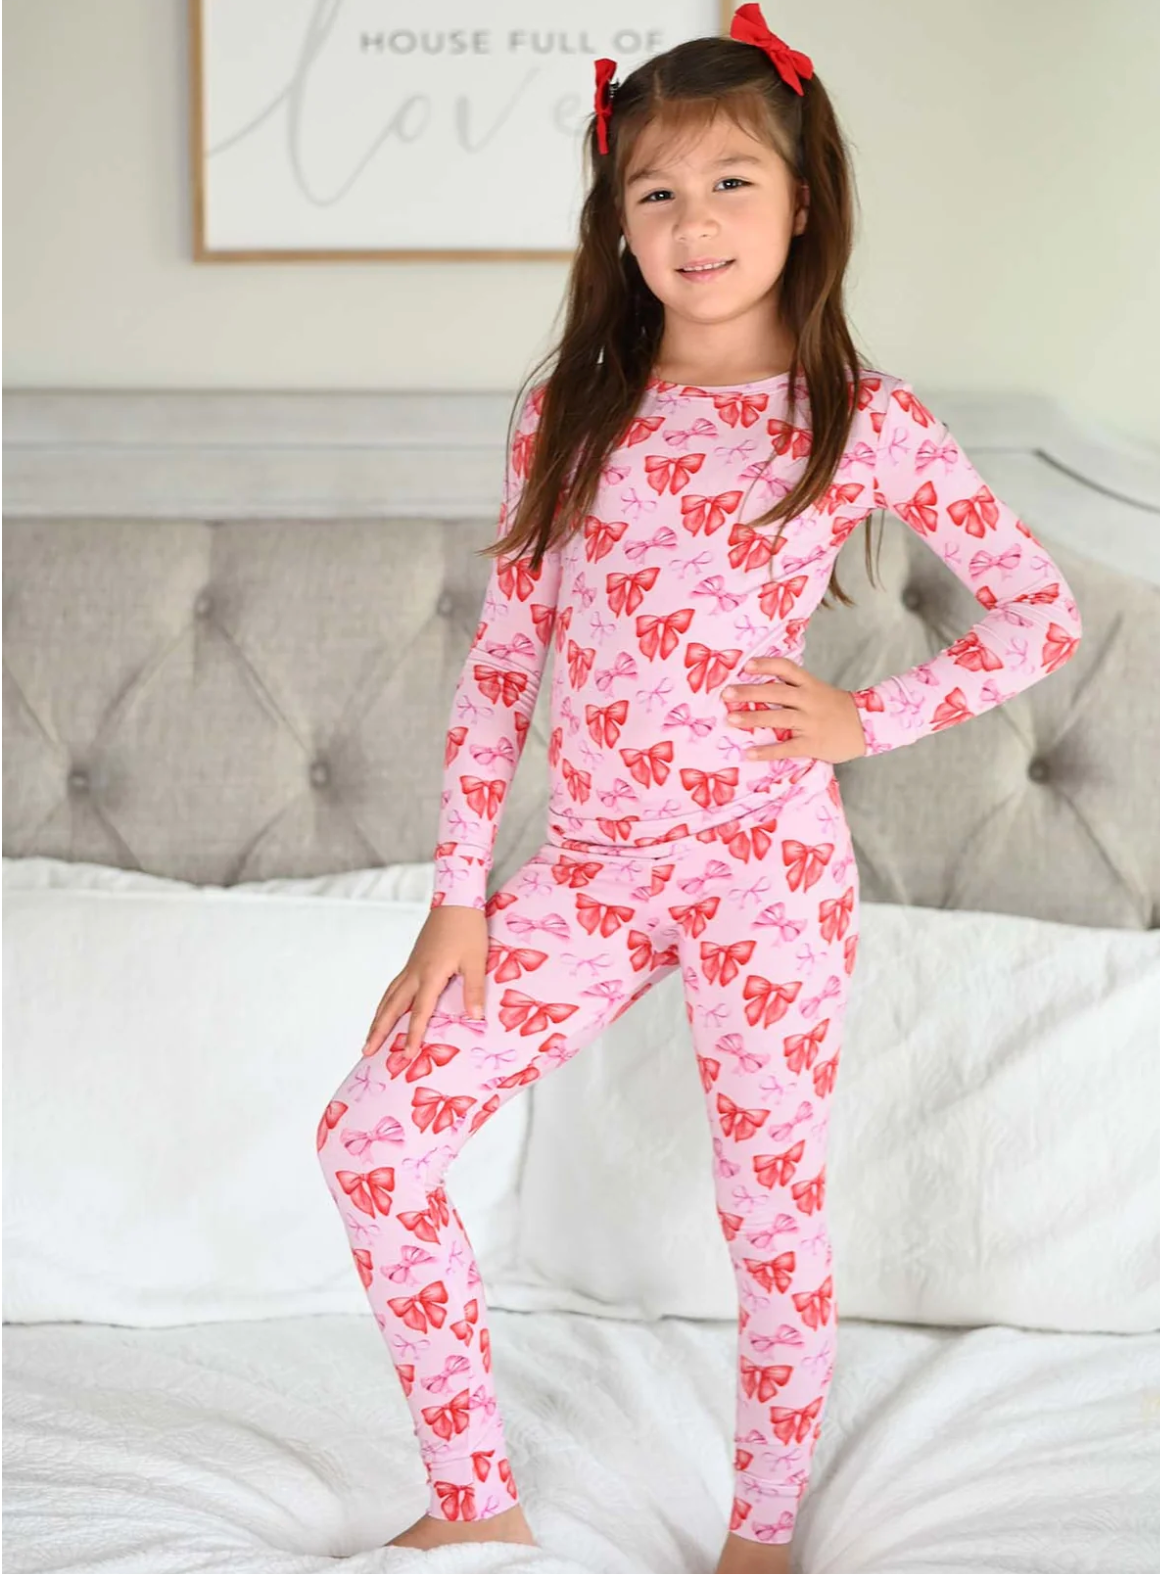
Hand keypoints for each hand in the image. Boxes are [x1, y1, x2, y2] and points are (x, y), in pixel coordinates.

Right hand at [361, 905, 488, 1059]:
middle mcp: (415, 972)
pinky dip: (385, 1003)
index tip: (405, 1055)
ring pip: (389, 997)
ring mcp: (411, 966)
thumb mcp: (476, 960)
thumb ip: (473, 989)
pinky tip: (385, 1010)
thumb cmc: (468, 929)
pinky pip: (394, 987)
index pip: (419, 1012)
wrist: (455, 901)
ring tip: (369, 1037)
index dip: (412, 1035)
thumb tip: (475, 1017)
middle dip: (378, 1031)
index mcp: (430, 974)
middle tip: (366, 1052)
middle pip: (391, 1007)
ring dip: (377, 1018)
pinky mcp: (413, 961)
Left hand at [721, 656, 868, 763]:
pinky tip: (749, 753)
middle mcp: (809, 700)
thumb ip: (795, 687)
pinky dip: (767, 751)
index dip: (766, 665)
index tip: (745, 665)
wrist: (866, 727)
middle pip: (776, 692)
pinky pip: (787, 747)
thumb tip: (760, 685)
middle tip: (726, 694)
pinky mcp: (813, 744)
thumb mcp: (818, 690)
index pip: (786, 668)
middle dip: (749, 692)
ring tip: (730, 719)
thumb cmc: (836, 708)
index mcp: (810, 684)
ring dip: (752, 718)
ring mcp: (811, 722)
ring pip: (778, 718)